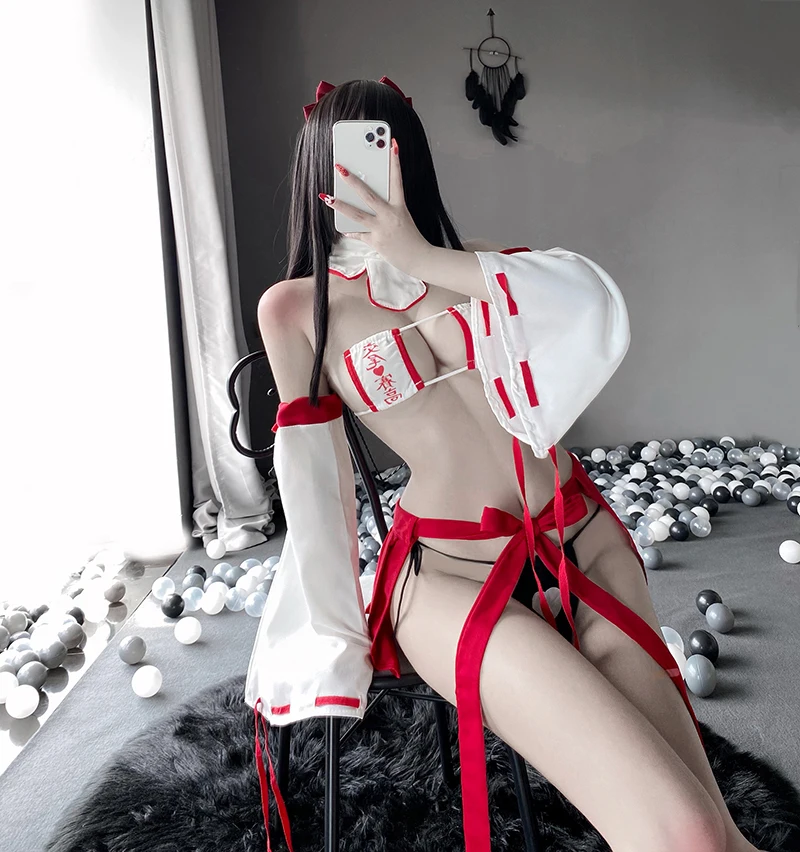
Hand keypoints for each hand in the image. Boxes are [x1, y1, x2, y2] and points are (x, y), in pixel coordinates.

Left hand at [319, 138, 431, 276]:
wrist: (419, 260)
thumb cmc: (411, 238)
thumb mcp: (403, 218)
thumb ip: (388, 209)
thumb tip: (367, 201)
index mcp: (400, 207)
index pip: (397, 180)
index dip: (395, 162)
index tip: (392, 144)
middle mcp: (390, 216)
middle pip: (368, 195)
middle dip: (353, 181)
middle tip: (340, 168)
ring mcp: (382, 229)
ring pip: (357, 214)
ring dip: (340, 205)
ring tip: (326, 196)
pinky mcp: (375, 242)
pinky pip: (358, 234)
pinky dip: (349, 231)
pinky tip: (341, 227)